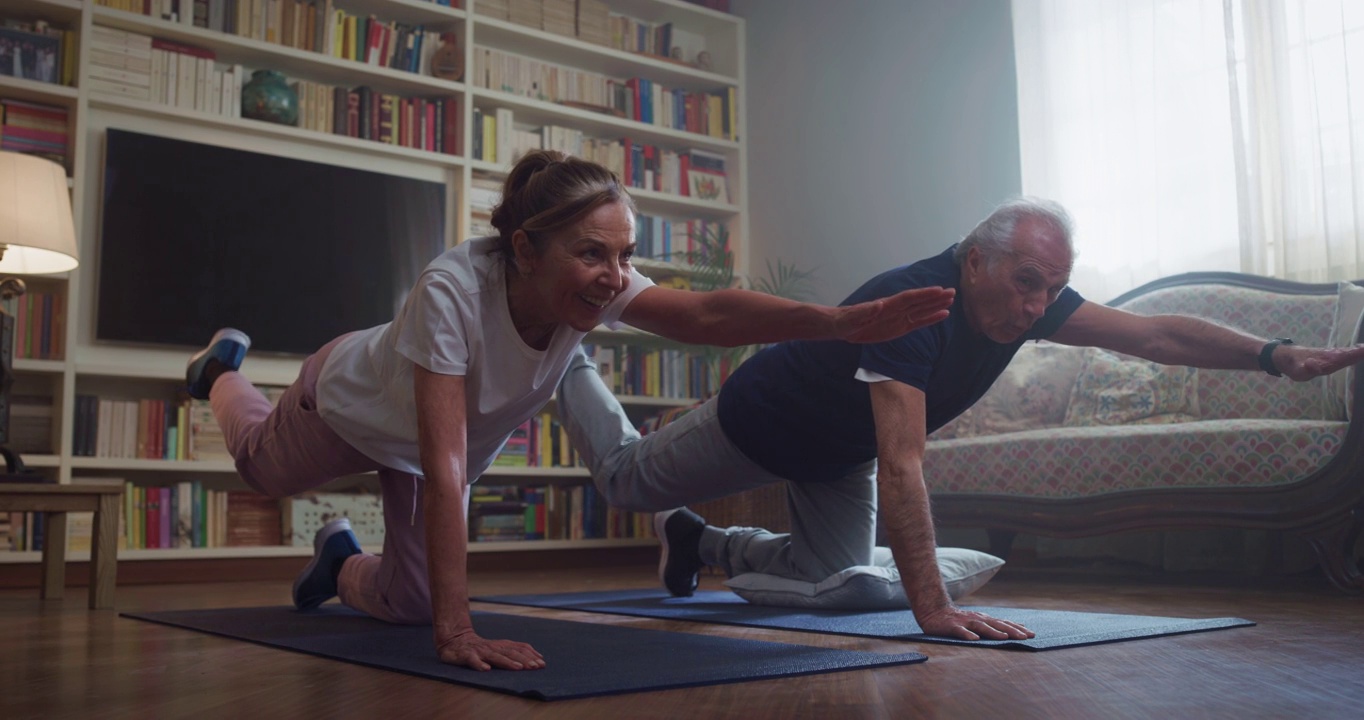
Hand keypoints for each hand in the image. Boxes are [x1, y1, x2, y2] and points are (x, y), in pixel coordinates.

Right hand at [436, 628, 545, 670]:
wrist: (454, 640)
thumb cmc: (480, 647)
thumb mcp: (498, 648)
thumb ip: (514, 652)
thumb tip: (537, 658)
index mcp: (501, 645)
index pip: (519, 648)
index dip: (530, 655)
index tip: (542, 663)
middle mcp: (492, 647)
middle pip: (511, 653)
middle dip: (524, 659)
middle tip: (536, 667)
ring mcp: (480, 651)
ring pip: (495, 656)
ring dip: (507, 662)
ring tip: (518, 668)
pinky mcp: (466, 655)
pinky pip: (473, 660)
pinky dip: (479, 664)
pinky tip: (486, 669)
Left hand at [834, 287, 955, 343]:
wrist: (842, 326)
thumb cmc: (845, 321)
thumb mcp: (852, 318)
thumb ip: (865, 312)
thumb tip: (878, 305)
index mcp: (885, 306)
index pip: (908, 298)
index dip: (923, 294)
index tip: (939, 290)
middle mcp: (895, 309)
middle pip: (919, 302)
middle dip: (935, 297)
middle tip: (952, 291)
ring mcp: (899, 318)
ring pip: (921, 310)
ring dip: (936, 305)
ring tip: (952, 299)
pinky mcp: (899, 328)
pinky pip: (918, 322)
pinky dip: (931, 318)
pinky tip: (943, 314)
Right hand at [914, 605, 1034, 640]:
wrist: (934, 611)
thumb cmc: (959, 619)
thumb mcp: (979, 621)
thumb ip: (996, 625)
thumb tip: (1018, 627)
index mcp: (984, 619)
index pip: (1004, 623)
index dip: (1018, 628)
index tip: (1032, 634)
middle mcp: (977, 619)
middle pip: (997, 624)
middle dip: (1011, 630)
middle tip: (1025, 637)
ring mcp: (965, 622)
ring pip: (981, 627)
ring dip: (993, 632)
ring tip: (1003, 637)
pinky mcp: (952, 626)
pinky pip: (960, 631)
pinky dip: (967, 635)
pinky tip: (973, 639)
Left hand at [1277, 343, 1363, 381]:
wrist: (1283, 357)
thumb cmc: (1291, 364)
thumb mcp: (1296, 370)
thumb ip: (1305, 368)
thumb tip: (1312, 364)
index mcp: (1324, 359)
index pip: (1342, 357)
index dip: (1354, 355)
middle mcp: (1330, 356)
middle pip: (1347, 354)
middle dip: (1359, 352)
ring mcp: (1329, 356)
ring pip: (1346, 353)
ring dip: (1358, 351)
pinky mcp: (1328, 357)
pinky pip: (1343, 354)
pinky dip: (1353, 352)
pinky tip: (1360, 350)